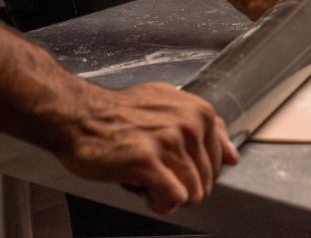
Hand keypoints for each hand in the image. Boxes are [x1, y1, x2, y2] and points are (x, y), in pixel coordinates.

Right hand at [57, 82, 237, 215]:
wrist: (78, 116)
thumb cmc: (119, 115)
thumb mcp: (170, 108)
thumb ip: (206, 129)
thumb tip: (232, 156)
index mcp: (199, 111)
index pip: (219, 162)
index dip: (194, 173)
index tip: (173, 166)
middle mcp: (189, 123)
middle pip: (206, 182)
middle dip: (179, 185)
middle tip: (154, 171)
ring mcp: (170, 141)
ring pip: (192, 194)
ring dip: (165, 195)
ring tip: (146, 177)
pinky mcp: (148, 160)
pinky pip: (172, 199)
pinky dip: (157, 203)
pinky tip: (142, 188)